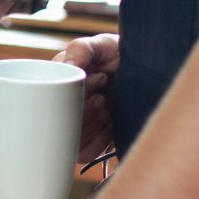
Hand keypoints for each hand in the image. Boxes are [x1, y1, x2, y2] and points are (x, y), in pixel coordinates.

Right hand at [56, 34, 118, 164]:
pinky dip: (97, 140)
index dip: (71, 93)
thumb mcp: (102, 45)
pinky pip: (83, 153)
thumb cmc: (123, 56)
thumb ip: (81, 49)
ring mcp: (77, 125)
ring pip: (68, 140)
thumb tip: (68, 65)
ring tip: (106, 106)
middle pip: (57, 122)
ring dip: (90, 124)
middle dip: (83, 109)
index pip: (47, 97)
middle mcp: (63, 106)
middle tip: (102, 96)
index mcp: (57, 84)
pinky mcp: (92, 142)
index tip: (98, 80)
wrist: (150, 72)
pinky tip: (109, 125)